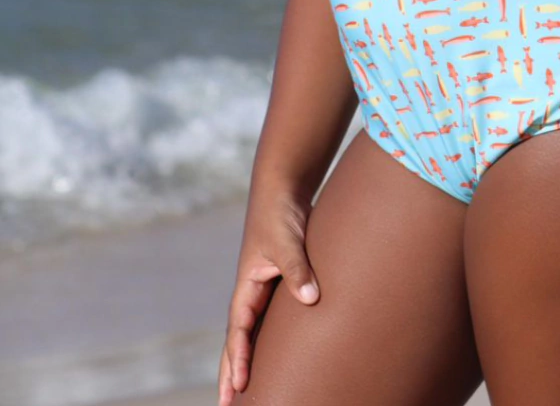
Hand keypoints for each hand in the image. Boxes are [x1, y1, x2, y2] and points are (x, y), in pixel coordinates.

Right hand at [218, 190, 320, 403]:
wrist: (284, 190)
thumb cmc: (280, 214)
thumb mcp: (288, 241)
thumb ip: (298, 268)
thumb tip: (311, 298)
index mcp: (246, 286)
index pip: (238, 330)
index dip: (238, 357)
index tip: (238, 385)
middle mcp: (252, 291)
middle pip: (238, 339)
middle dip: (232, 371)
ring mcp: (265, 288)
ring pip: (254, 332)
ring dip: (249, 359)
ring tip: (247, 391)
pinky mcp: (281, 281)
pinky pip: (272, 318)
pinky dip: (270, 339)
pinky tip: (280, 355)